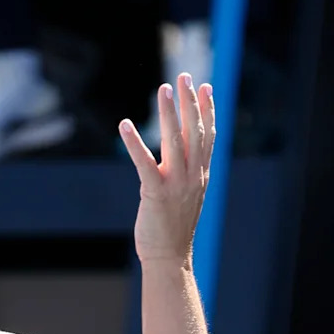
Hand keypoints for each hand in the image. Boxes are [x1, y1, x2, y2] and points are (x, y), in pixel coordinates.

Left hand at [119, 73, 215, 267]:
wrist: (169, 257)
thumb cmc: (172, 228)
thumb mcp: (185, 196)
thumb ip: (185, 175)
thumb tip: (177, 159)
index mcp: (201, 175)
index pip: (208, 136)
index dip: (207, 110)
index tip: (206, 87)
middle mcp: (193, 176)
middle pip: (195, 131)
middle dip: (190, 102)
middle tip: (184, 76)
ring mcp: (177, 184)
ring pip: (176, 141)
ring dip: (169, 113)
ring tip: (164, 89)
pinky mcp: (156, 192)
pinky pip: (144, 162)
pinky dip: (134, 142)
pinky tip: (125, 125)